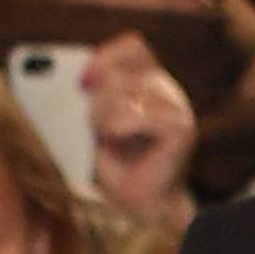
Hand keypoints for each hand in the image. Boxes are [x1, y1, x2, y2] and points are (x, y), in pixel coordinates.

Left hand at [84, 31, 196, 226]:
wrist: (136, 206)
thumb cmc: (113, 165)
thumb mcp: (92, 124)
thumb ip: (88, 97)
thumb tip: (74, 80)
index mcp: (148, 83)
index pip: (133, 47)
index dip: (105, 57)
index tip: (81, 80)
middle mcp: (167, 89)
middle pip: (120, 73)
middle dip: (95, 100)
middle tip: (93, 127)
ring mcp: (177, 107)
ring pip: (123, 93)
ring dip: (102, 118)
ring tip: (106, 139)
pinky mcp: (180, 127)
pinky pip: (136, 115)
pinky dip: (117, 131)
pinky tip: (119, 145)